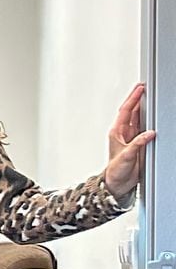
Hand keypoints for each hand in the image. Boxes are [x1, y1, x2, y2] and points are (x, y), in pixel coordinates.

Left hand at [103, 82, 154, 197]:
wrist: (118, 182)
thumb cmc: (116, 170)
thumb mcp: (126, 157)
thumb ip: (137, 144)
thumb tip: (149, 133)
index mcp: (116, 132)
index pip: (125, 111)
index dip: (132, 99)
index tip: (139, 89)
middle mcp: (123, 132)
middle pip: (132, 110)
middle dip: (137, 98)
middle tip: (144, 86)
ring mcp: (131, 136)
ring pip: (138, 117)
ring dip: (143, 106)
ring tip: (148, 95)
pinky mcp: (138, 142)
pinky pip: (144, 126)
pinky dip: (148, 118)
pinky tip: (152, 113)